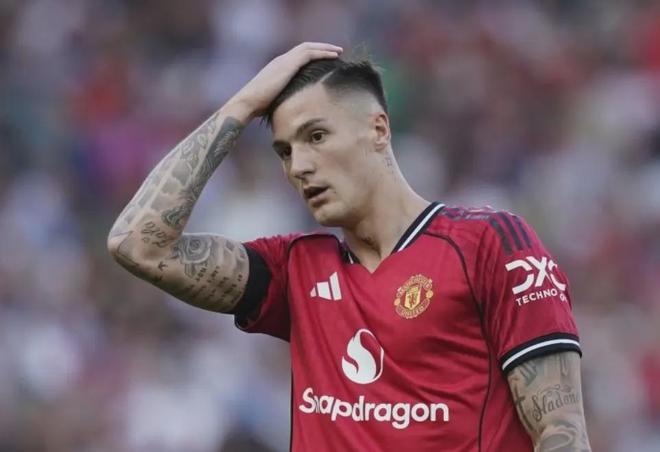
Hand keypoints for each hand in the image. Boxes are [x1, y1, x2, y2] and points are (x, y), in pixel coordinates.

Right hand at [228, 42, 342, 119]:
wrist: (248, 102)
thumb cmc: (258, 107)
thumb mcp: (276, 100)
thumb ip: (285, 99)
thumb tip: (294, 110)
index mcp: (278, 67)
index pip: (298, 56)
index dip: (312, 55)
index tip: (325, 58)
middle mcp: (281, 60)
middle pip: (305, 47)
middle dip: (321, 48)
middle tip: (336, 51)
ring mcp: (284, 60)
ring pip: (309, 47)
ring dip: (325, 48)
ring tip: (338, 51)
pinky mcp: (287, 64)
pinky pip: (309, 53)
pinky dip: (322, 52)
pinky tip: (333, 55)